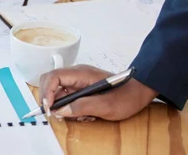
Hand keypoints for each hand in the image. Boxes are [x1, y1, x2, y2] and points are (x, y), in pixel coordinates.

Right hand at [39, 65, 157, 120]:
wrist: (140, 91)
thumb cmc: (127, 95)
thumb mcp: (107, 105)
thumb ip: (83, 106)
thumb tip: (62, 110)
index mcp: (81, 74)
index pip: (54, 76)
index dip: (47, 91)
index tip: (49, 107)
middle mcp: (77, 74)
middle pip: (51, 80)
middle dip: (47, 97)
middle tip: (51, 112)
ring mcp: (78, 80)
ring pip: (57, 88)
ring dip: (56, 102)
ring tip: (65, 114)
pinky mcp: (80, 88)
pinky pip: (65, 94)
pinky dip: (64, 104)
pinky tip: (74, 112)